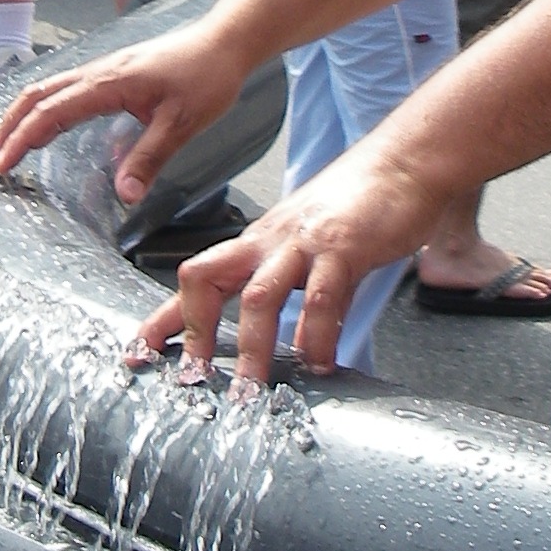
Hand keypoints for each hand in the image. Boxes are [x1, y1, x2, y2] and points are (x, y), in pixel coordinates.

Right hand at [0, 26, 251, 205]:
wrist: (224, 42)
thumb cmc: (206, 77)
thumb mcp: (181, 123)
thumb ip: (149, 158)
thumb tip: (124, 195)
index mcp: (106, 84)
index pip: (50, 112)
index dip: (21, 139)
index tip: (0, 165)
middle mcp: (96, 74)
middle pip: (36, 97)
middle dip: (7, 128)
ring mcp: (102, 71)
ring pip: (46, 90)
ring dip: (20, 117)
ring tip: (4, 146)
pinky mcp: (111, 75)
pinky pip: (64, 89)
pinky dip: (42, 109)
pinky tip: (45, 127)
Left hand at [135, 133, 445, 382]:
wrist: (408, 160)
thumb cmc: (361, 201)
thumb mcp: (313, 241)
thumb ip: (297, 284)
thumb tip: (294, 335)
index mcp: (259, 241)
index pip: (197, 277)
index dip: (166, 316)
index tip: (142, 350)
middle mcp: (271, 241)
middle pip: (206, 279)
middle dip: (195, 331)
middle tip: (197, 379)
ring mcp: (304, 242)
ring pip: (259, 297)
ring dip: (253, 348)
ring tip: (255, 390)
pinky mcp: (344, 247)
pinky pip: (323, 297)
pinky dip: (318, 335)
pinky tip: (320, 360)